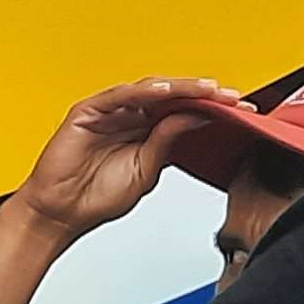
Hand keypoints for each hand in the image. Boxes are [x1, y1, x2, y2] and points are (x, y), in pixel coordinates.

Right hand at [3, 78, 233, 238]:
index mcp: (145, 131)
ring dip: (181, 88)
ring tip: (208, 90)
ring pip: (150, 90)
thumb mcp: (147, 170)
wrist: (61, 214)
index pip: (184, 111)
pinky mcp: (88, 112)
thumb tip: (197, 117)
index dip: (211, 108)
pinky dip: (143, 92)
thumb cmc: (97, 197)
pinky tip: (166, 92)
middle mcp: (129, 117)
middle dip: (203, 94)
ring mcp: (109, 112)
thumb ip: (168, 142)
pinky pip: (119, 95)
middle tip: (232, 97)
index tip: (241, 110)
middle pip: (171, 96)